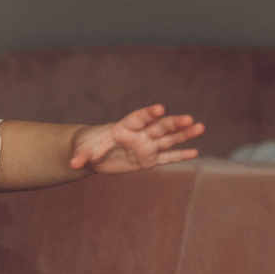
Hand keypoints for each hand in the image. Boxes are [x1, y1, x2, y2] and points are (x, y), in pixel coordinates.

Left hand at [70, 105, 203, 174]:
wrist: (93, 153)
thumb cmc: (88, 146)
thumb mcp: (82, 150)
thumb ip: (81, 156)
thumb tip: (74, 164)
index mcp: (123, 127)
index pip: (138, 118)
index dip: (148, 113)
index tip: (160, 109)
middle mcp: (139, 135)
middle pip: (159, 127)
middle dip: (173, 123)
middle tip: (189, 119)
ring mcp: (146, 146)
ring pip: (168, 140)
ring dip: (183, 134)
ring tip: (200, 127)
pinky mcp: (148, 159)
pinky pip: (166, 157)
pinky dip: (179, 155)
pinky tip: (194, 152)